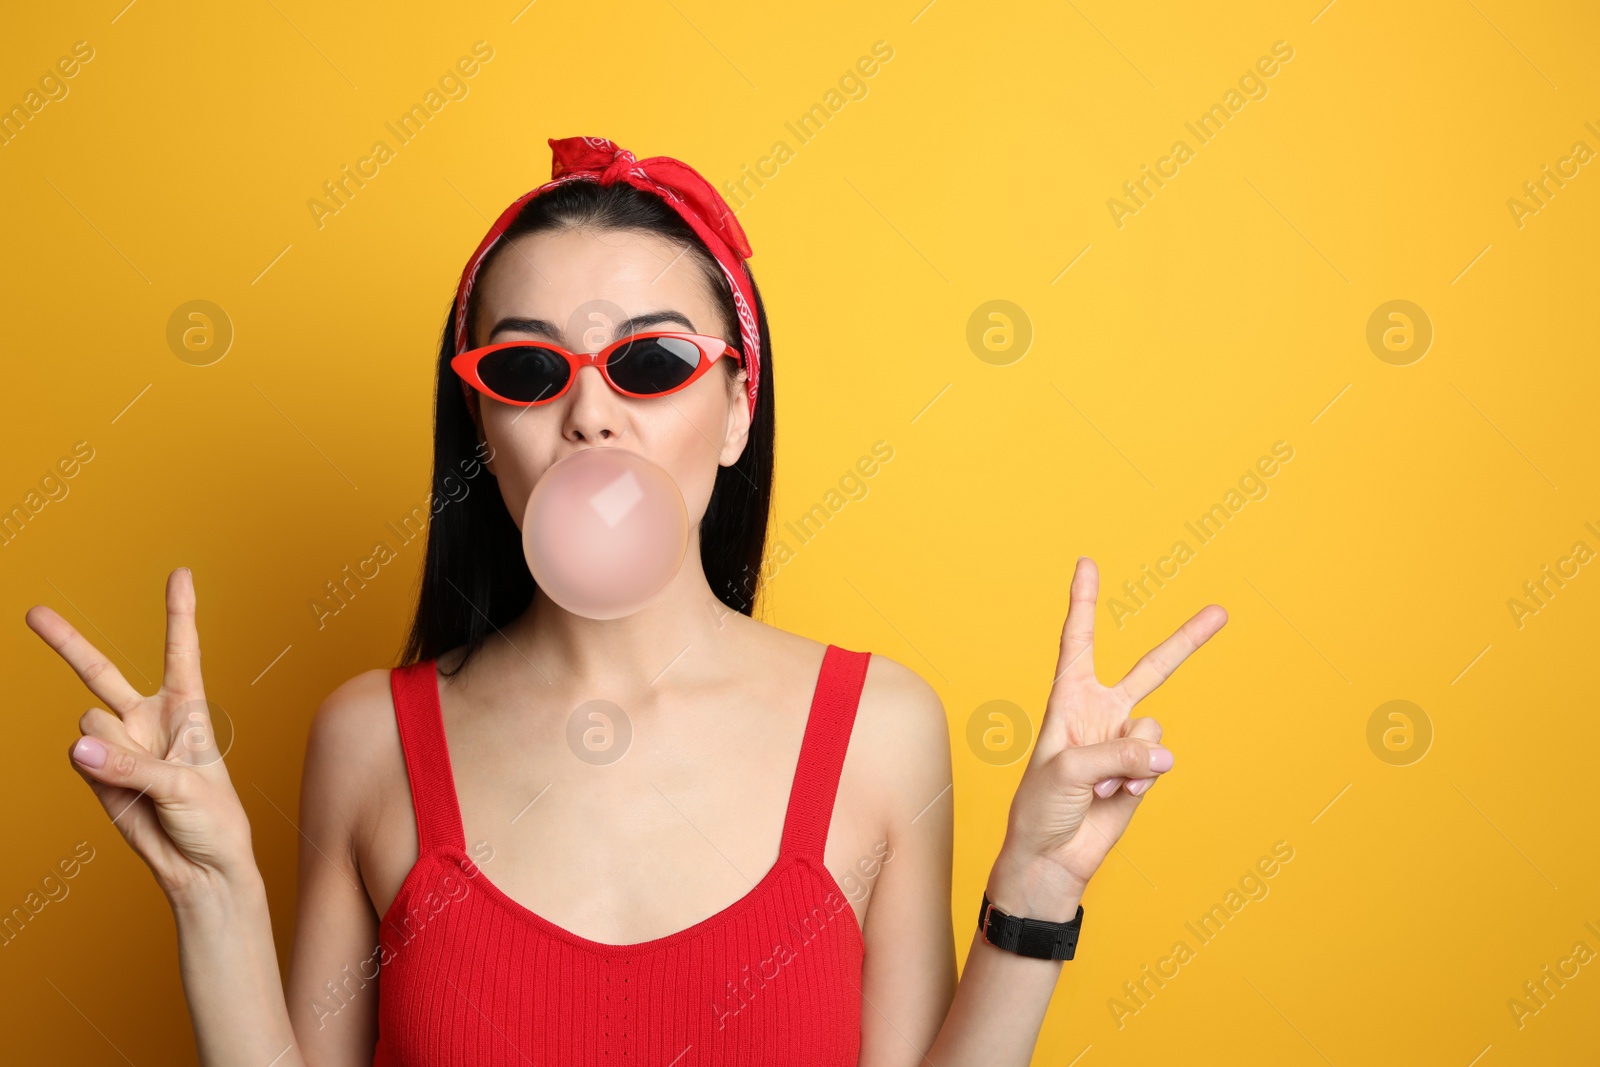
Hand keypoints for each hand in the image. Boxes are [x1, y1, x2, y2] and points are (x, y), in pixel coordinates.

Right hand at [27, 568, 256, 906]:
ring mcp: (118, 743)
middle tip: (33, 612)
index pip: (181, 651)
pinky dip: (95, 769)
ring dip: (110, 749)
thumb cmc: (213, 820)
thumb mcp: (185, 787)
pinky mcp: (96, 771)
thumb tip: (76, 746)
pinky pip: (79, 757)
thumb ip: (132, 764)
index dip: (179, 612)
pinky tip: (120, 789)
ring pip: (90, 724)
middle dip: (65, 642)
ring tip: (142, 779)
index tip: (181, 572)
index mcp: (189, 708)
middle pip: (101, 672)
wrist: (199, 866)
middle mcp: (148, 718)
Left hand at [991, 557, 1225, 915]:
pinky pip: (1158, 761)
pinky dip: (1141, 778)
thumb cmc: (1040, 807)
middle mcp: (1101, 713)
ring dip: (1131, 758)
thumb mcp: (1066, 770)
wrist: (1051, 857)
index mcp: (1068, 699)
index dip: (1084, 602)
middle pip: (1150, 668)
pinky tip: (1118, 795)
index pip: (1078, 641)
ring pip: (1153, 728)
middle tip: (1221, 611)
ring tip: (1103, 782)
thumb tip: (1165, 752)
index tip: (1086, 562)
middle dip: (1186, 641)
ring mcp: (1126, 742)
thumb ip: (1117, 753)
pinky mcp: (1144, 771)